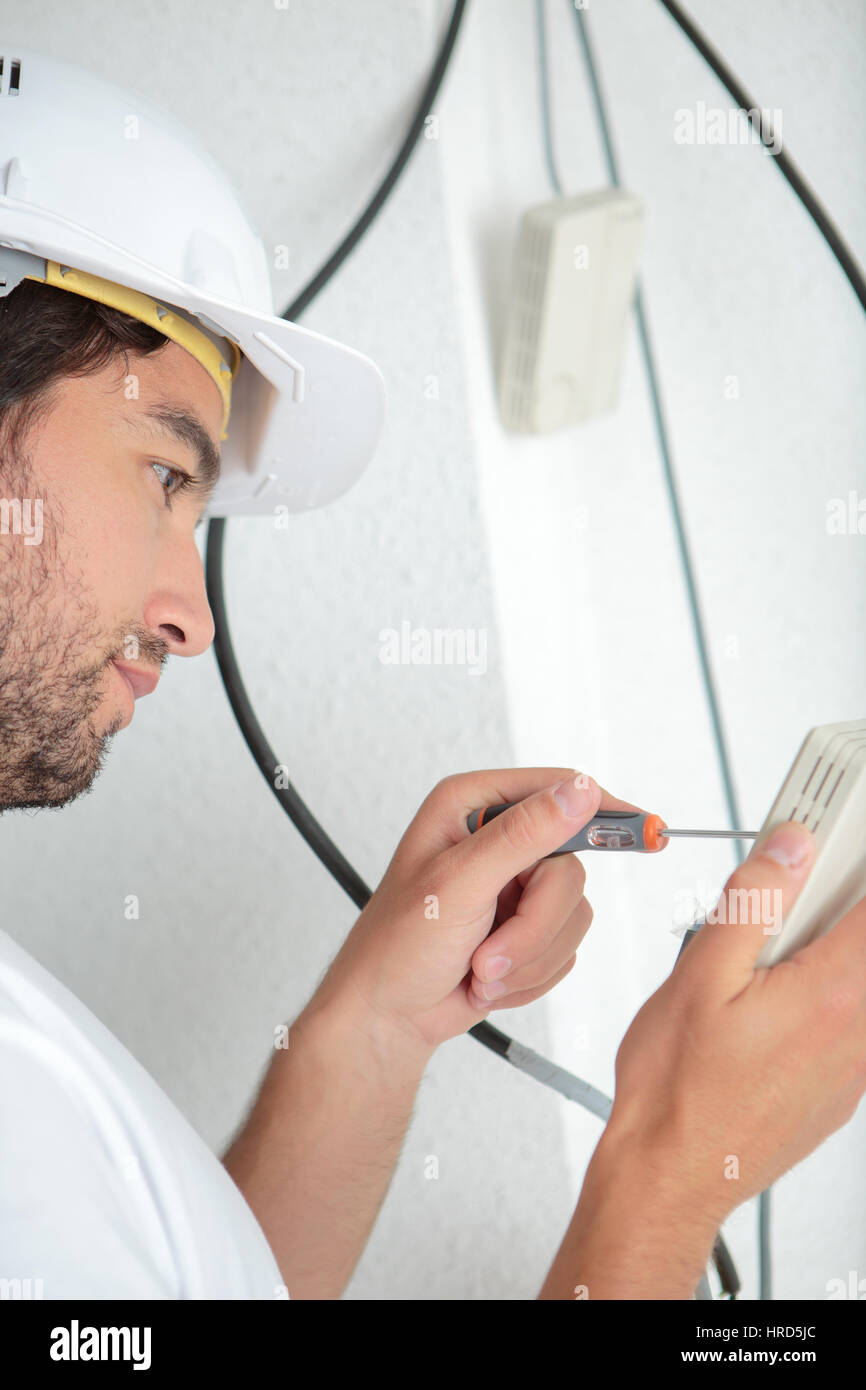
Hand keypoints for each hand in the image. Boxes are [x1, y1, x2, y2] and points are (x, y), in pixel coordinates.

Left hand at [305, 767, 644, 1054]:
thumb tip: (581, 791)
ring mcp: (516, 886)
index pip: (558, 790)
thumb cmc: (398, 944)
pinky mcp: (529, 927)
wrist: (388, 1015)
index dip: (604, 810)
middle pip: (571, 870)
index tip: (649, 831)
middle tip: (488, 954)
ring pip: (574, 914)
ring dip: (528, 956)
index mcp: (474, 806)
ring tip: (479, 967)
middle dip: (534, 926)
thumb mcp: (459, 881)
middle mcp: (499, 839)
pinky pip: (567, 948)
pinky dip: (530, 974)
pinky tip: (488, 978)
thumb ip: (523, 834)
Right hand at [599, 820, 865, 1227]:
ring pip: (859, 979)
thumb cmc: (676, 1089)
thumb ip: (753, 902)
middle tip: (788, 885)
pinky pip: (853, 1018)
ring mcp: (856, 1063)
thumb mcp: (699, 974)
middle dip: (832, 902)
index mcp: (829, 993)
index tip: (837, 835)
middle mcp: (858, 1030)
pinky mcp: (844, 1086)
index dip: (855, 858)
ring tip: (767, 948)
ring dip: (827, 947)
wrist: (672, 1174)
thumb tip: (790, 847)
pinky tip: (771, 994)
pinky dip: (826, 989)